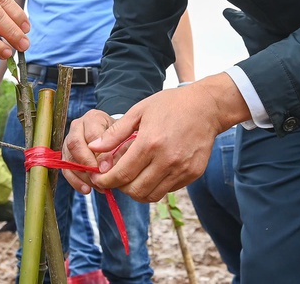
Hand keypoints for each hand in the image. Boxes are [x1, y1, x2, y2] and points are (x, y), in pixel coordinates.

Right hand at [62, 109, 116, 194]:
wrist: (114, 137)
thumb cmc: (120, 137)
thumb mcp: (123, 138)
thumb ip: (117, 149)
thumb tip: (106, 167)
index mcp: (93, 118)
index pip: (92, 134)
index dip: (99, 154)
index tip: (107, 169)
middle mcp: (78, 126)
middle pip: (75, 144)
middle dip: (87, 165)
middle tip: (100, 178)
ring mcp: (69, 139)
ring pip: (69, 158)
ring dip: (83, 175)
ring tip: (98, 186)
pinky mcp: (65, 154)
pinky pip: (66, 169)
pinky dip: (76, 182)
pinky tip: (87, 190)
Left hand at [80, 76, 250, 202]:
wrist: (207, 107)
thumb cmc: (171, 105)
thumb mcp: (139, 111)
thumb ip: (115, 133)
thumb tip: (93, 147)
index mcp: (150, 143)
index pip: (121, 174)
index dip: (105, 180)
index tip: (99, 178)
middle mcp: (167, 160)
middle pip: (135, 190)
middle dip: (119, 187)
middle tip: (115, 177)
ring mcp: (182, 169)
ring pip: (151, 195)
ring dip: (137, 190)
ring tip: (132, 176)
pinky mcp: (192, 174)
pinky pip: (167, 190)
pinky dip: (154, 186)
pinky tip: (151, 171)